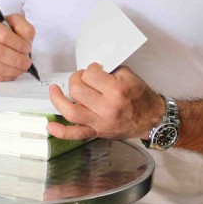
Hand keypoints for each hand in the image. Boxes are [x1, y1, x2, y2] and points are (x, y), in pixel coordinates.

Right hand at [0, 14, 34, 82]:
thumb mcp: (13, 23)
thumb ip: (24, 28)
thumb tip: (26, 44)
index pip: (3, 35)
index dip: (18, 44)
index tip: (27, 49)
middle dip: (16, 60)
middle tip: (27, 62)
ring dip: (13, 70)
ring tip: (22, 69)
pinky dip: (6, 77)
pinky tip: (12, 73)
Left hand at [47, 63, 164, 140]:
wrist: (152, 118)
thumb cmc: (140, 96)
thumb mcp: (128, 75)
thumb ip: (108, 70)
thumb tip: (89, 69)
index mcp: (116, 91)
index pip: (91, 74)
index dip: (91, 69)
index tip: (95, 70)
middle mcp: (107, 108)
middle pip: (78, 90)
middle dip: (77, 79)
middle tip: (82, 78)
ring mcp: (100, 122)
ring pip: (71, 111)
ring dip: (58, 99)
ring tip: (54, 90)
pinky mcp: (97, 132)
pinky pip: (76, 134)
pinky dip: (61, 132)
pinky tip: (50, 126)